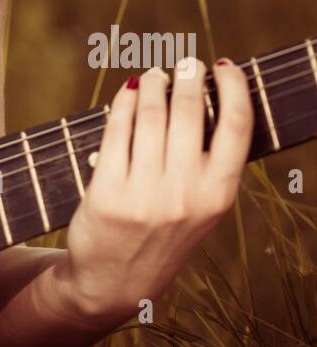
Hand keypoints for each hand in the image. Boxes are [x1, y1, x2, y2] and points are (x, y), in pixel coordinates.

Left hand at [54, 57, 254, 321]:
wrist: (113, 282)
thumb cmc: (163, 233)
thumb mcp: (200, 207)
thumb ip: (208, 161)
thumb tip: (208, 93)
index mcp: (218, 196)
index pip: (238, 126)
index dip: (234, 86)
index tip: (225, 66)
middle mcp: (185, 194)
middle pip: (190, 111)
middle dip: (187, 76)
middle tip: (185, 64)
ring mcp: (145, 194)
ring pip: (151, 114)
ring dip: (152, 84)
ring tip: (154, 77)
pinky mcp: (107, 192)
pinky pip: (117, 130)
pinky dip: (122, 103)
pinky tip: (127, 93)